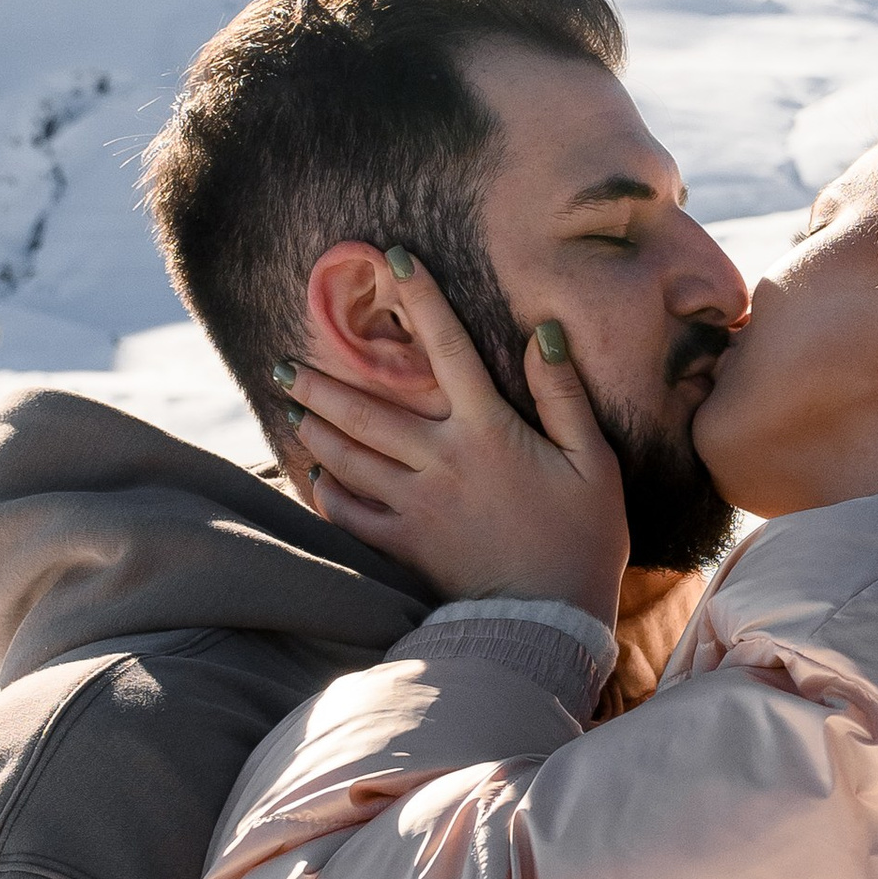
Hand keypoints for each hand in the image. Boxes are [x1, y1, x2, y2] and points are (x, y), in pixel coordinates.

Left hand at [278, 255, 629, 626]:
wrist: (550, 622)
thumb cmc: (583, 539)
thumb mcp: (592, 461)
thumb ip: (563, 396)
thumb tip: (540, 334)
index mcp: (489, 432)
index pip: (448, 348)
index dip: (422, 298)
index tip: (393, 256)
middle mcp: (440, 462)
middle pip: (368, 409)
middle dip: (324, 380)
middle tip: (285, 360)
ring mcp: (415, 506)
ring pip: (349, 457)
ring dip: (316, 428)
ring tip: (291, 407)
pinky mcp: (404, 546)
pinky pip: (350, 514)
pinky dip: (326, 492)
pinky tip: (313, 475)